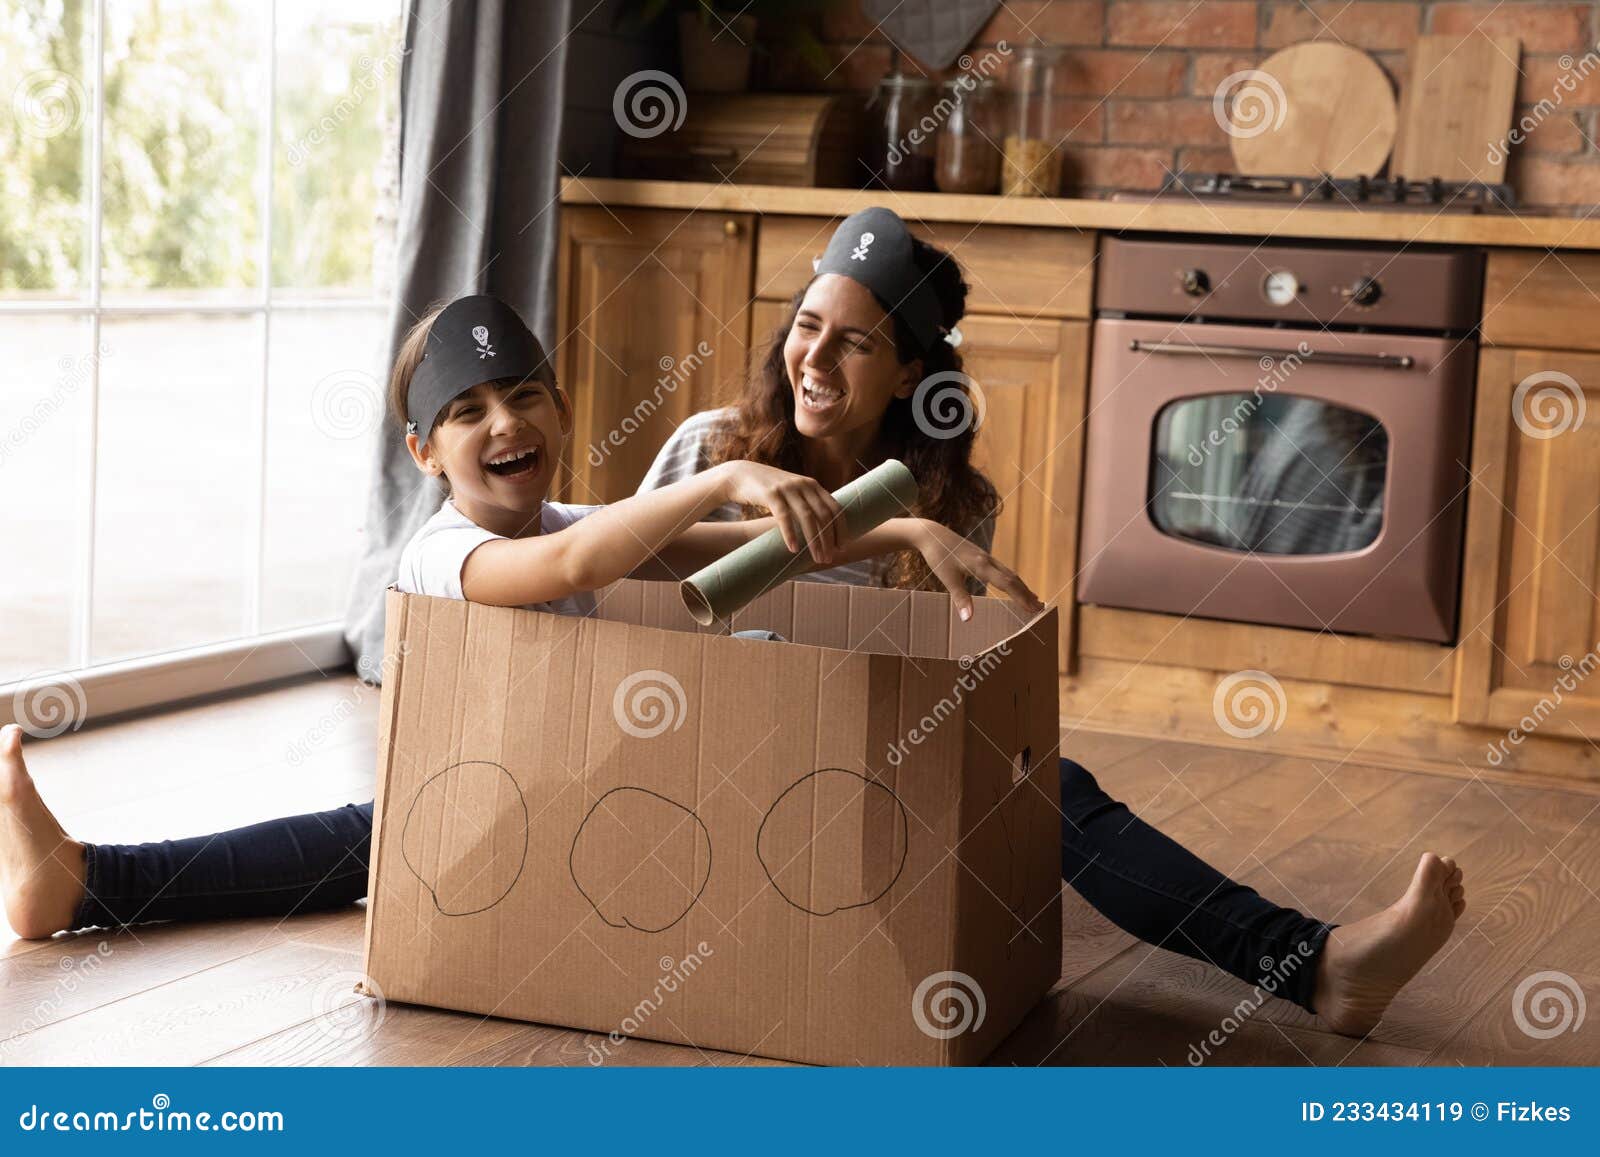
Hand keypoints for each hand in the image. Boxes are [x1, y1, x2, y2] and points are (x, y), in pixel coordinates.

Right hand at [715, 461, 845, 563]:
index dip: (841, 528)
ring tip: (816, 558)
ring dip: (814, 541)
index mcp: (812, 485)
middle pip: (824, 515)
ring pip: (808, 517)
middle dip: (829, 539)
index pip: (835, 508)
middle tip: (828, 559)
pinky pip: (784, 517)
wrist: (740, 475)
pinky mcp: (771, 494)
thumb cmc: (768, 490)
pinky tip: (793, 549)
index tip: (842, 547)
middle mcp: (803, 484)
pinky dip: (790, 534)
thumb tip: (822, 529)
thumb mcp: (792, 493)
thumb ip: (806, 504)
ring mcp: (787, 488)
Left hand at [911, 520, 1044, 620]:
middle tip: (1040, 609)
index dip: (1021, 597)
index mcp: (981, 565)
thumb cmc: (938, 556)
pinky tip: (1016, 587)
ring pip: (1010, 574)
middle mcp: (988, 560)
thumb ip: (960, 598)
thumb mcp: (947, 578)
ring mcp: (987, 558)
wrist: (932, 534)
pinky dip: (1014, 582)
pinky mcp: (983, 558)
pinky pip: (1004, 571)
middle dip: (1027, 594)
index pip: (1007, 584)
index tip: (1033, 609)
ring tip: (1035, 601)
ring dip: (1023, 588)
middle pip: (1013, 578)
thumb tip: (968, 620)